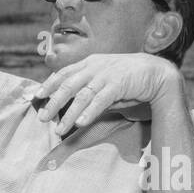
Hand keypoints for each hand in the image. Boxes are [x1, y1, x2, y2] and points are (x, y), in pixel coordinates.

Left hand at [35, 53, 181, 135]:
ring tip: (59, 129)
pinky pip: (101, 99)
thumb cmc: (126, 80)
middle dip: (53, 102)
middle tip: (42, 118)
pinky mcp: (120, 83)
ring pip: (82, 95)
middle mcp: (95, 67)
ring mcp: (107, 74)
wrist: (156, 73)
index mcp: (89, 63)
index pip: (63, 73)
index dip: (49, 84)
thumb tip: (66, 106)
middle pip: (68, 85)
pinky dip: (90, 112)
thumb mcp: (101, 82)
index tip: (37, 97)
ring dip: (69, 114)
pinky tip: (80, 123)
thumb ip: (86, 90)